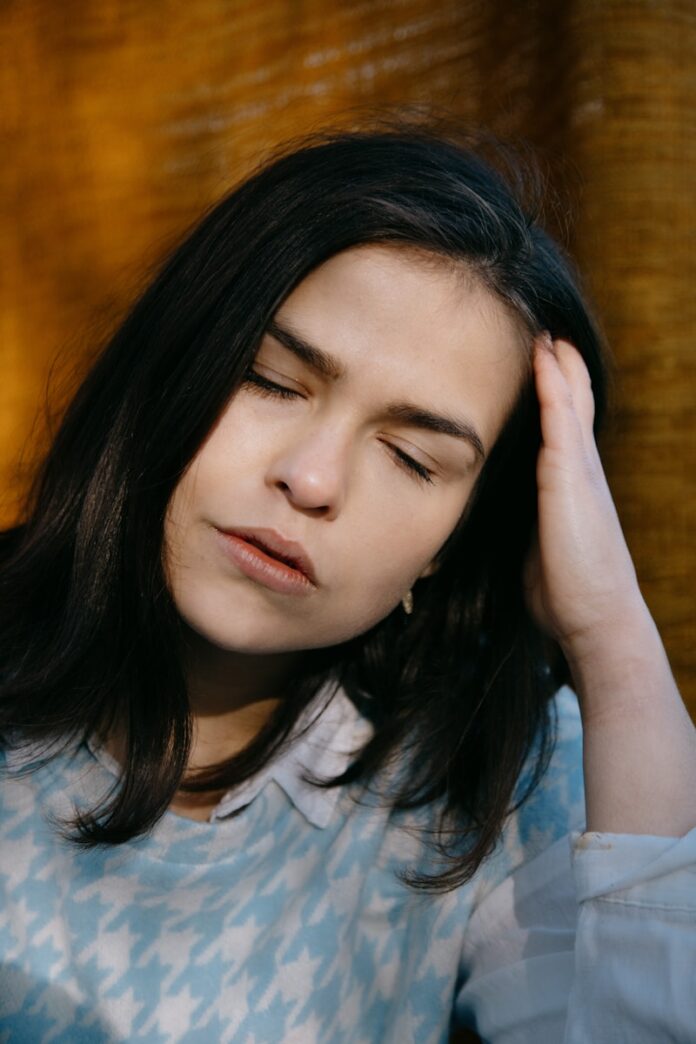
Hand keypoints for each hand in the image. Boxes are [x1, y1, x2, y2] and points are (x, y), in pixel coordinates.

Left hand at [523, 335, 645, 663]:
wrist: (597, 619)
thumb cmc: (566, 591)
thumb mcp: (539, 547)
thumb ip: (526, 524)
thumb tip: (503, 524)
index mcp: (573, 488)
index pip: (564, 431)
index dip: (557, 397)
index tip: (543, 366)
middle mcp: (581, 474)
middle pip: (572, 408)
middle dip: (562, 371)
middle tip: (548, 334)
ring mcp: (580, 474)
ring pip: (569, 406)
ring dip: (558, 368)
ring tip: (547, 333)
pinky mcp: (571, 481)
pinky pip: (560, 423)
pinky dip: (553, 389)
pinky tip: (544, 361)